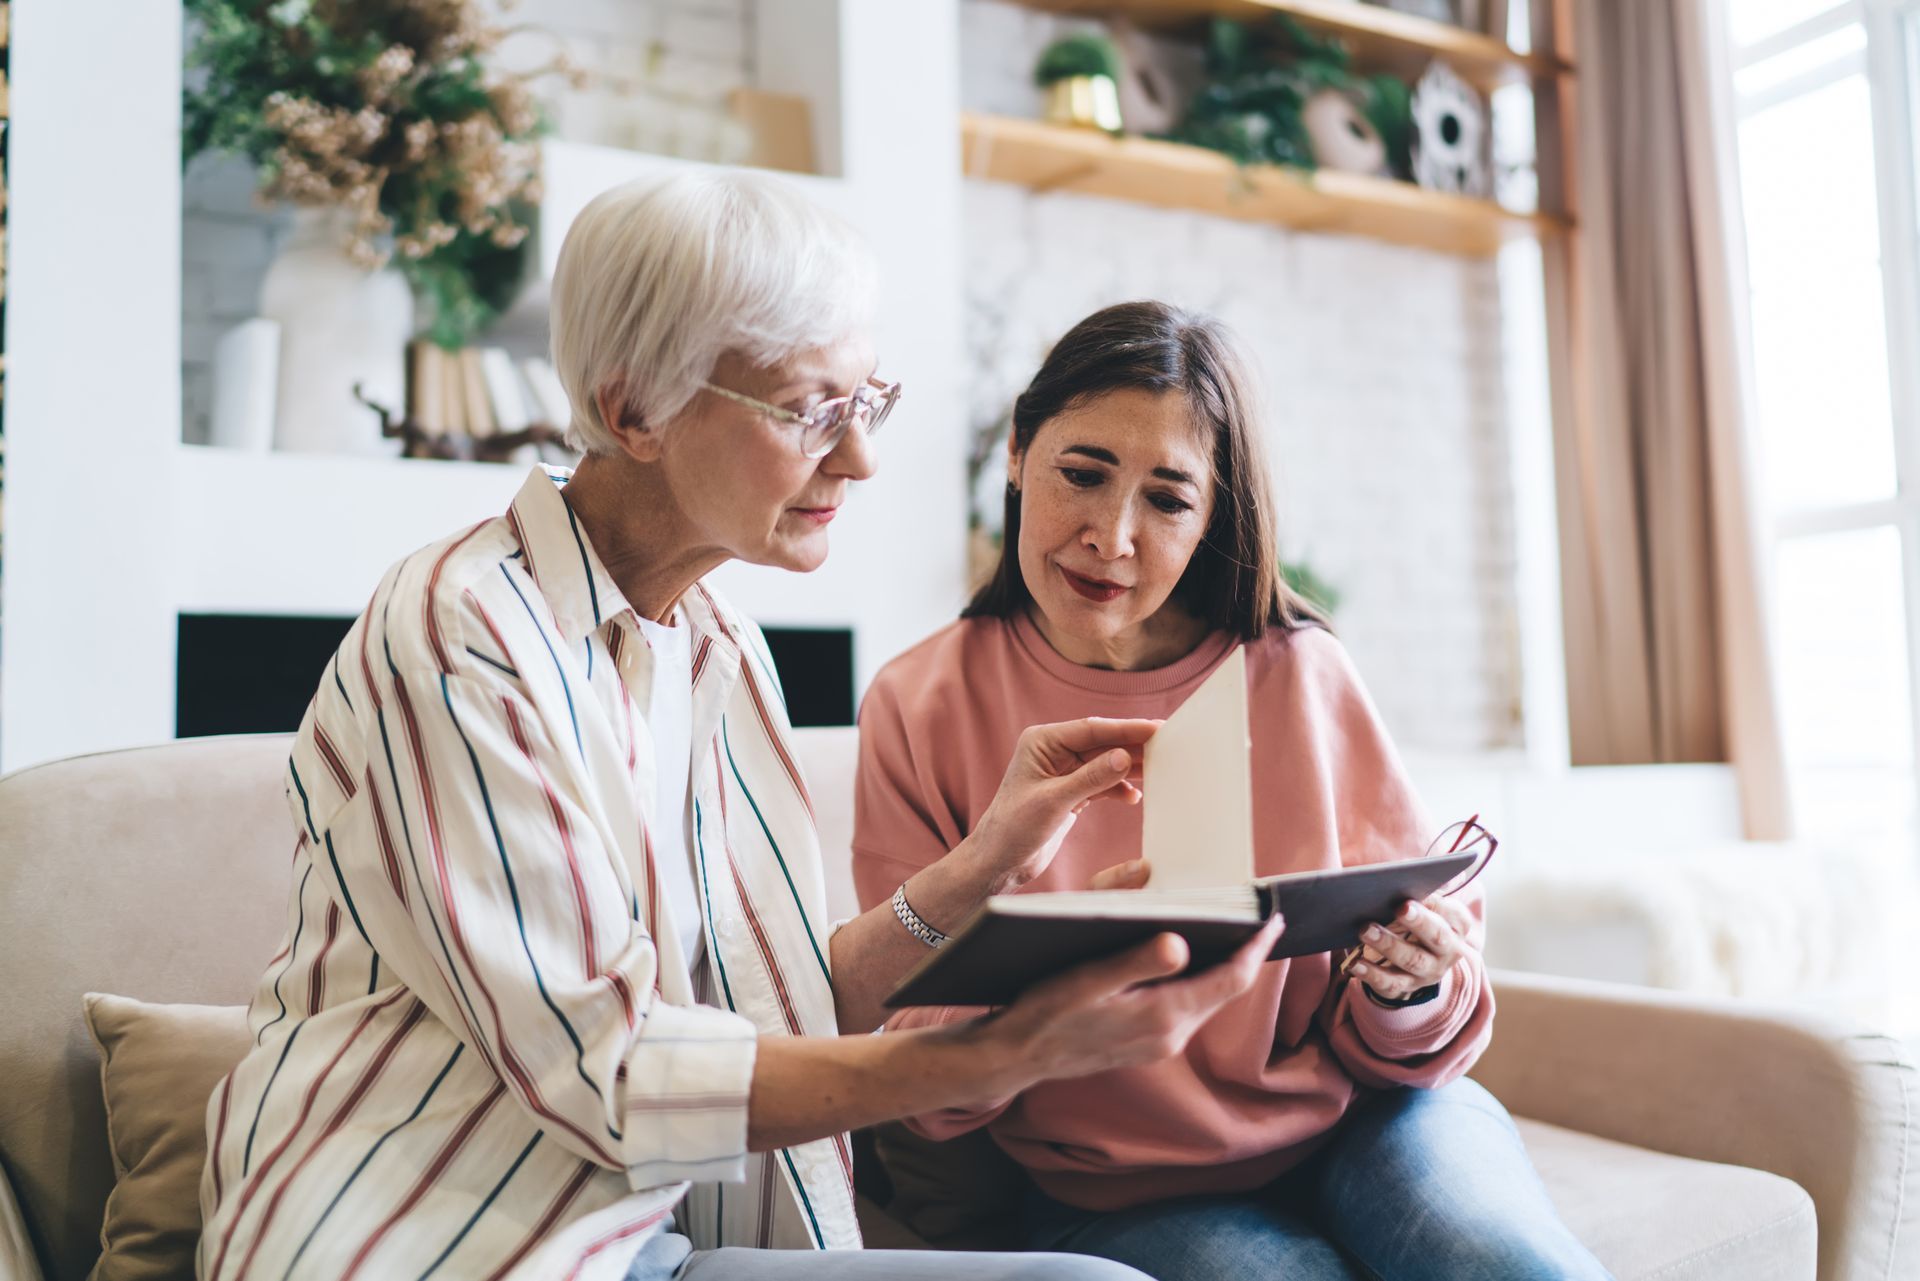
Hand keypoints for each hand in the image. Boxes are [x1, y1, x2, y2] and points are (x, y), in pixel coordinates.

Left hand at [966, 718, 1157, 895]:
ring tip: (1160, 768)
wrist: (997, 862)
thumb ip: (1090, 779)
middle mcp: (1052, 752)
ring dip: (1130, 767)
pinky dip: (1118, 789)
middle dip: (1133, 745)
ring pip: (1105, 763)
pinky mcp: (1070, 793)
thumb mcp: (1053, 802)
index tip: (1156, 728)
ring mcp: (1062, 772)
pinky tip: (1133, 797)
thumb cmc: (1012, 829)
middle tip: (1169, 743)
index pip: (1092, 729)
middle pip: (1102, 743)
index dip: (1126, 729)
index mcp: (1042, 742)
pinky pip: (1101, 783)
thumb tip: (1124, 756)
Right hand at [977, 916, 1284, 1090]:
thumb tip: (1180, 944)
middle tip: (1258, 918)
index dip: (1256, 947)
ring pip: (1207, 1001)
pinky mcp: (1147, 1046)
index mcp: (1163, 1016)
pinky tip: (1186, 962)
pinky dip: (1197, 984)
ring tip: (1228, 933)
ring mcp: (1159, 1045)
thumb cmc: (1043, 1012)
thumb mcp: (1086, 979)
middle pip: (1225, 990)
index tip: (1274, 919)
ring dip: (1220, 969)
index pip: (1231, 978)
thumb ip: (1136, 962)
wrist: (1015, 1057)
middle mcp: (1170, 1036)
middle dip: (1244, 954)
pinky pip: (1187, 1010)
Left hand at [1346, 895, 1477, 1001]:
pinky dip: (1371, 974)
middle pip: (1437, 937)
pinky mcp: (1406, 987)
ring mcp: (1429, 972)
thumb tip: (1414, 868)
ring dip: (1388, 945)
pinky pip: (1390, 984)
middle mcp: (1448, 951)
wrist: (1420, 958)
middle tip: (1399, 907)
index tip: (1416, 893)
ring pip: (1412, 961)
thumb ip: (1422, 884)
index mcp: (1457, 924)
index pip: (1452, 913)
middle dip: (1419, 922)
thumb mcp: (1426, 902)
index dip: (1436, 903)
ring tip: (1365, 930)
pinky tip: (1354, 963)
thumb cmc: (1418, 917)